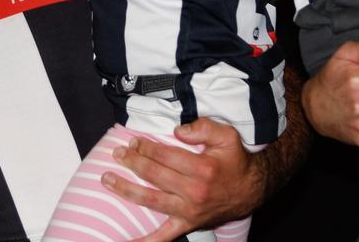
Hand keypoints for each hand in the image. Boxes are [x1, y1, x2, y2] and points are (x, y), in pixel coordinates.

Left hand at [104, 119, 258, 240]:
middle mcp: (194, 192)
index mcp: (202, 169)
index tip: (133, 141)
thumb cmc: (235, 161)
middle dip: (132, 162)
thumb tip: (177, 130)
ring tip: (107, 179)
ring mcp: (189, 210)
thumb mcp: (227, 136)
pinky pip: (165, 235)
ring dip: (126, 189)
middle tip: (118, 154)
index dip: (145, 147)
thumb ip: (203, 128)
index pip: (164, 155)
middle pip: (154, 175)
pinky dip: (146, 241)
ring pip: (150, 200)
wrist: (251, 190)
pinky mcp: (188, 223)